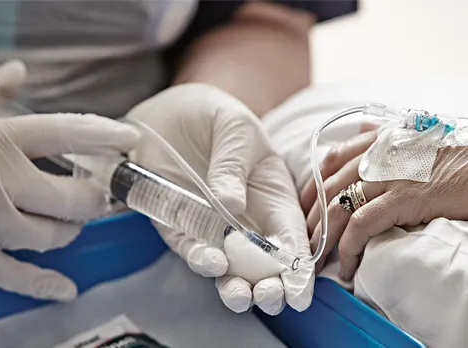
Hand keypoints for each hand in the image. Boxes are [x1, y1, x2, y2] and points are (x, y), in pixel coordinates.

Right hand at [0, 60, 140, 300]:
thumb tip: (20, 72)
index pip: (69, 132)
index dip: (106, 134)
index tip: (131, 139)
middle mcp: (1, 181)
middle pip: (74, 195)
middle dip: (95, 197)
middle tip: (101, 195)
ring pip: (54, 234)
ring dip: (70, 230)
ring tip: (74, 223)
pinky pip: (18, 276)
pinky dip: (45, 284)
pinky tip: (66, 289)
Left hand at [126, 84, 313, 314]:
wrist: (168, 112)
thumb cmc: (214, 116)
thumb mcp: (234, 129)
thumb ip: (233, 164)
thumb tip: (231, 206)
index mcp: (273, 197)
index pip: (291, 238)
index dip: (299, 269)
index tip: (299, 294)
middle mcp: (248, 219)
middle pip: (265, 265)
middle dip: (270, 287)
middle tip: (268, 297)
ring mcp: (214, 227)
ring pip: (230, 269)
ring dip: (237, 288)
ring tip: (240, 295)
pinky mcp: (181, 227)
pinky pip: (192, 252)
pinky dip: (201, 262)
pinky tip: (208, 261)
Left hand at [302, 120, 467, 280]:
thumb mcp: (432, 137)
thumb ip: (401, 142)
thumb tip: (380, 144)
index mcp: (385, 137)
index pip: (332, 159)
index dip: (314, 185)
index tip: (308, 207)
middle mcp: (380, 152)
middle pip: (327, 186)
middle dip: (311, 217)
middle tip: (305, 241)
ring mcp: (389, 173)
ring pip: (336, 207)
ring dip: (323, 238)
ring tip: (318, 260)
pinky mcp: (403, 197)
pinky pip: (360, 226)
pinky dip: (348, 249)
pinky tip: (347, 266)